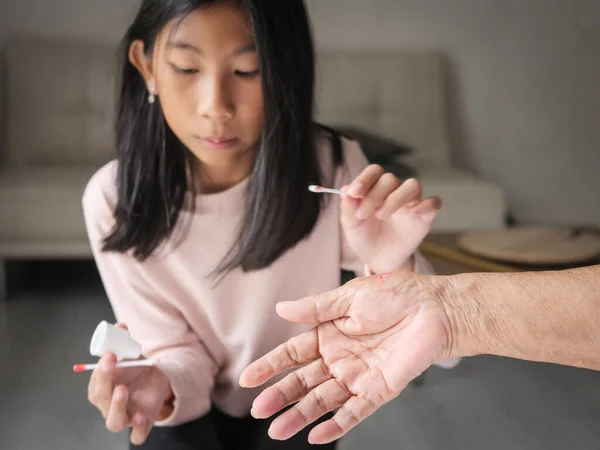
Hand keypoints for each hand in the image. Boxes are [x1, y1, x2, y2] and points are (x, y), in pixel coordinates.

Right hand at [87, 324, 172, 444]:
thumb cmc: (136, 369)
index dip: (99, 371)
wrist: (157, 381)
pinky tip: (140, 415)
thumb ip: (123, 341)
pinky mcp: (141, 425)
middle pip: (101, 400)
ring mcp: (124, 417)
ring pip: (113, 422)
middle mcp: (109, 405)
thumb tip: (120, 326)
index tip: (109, 354)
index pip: (94, 384)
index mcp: (102, 389)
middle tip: (111, 362)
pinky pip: (137, 435)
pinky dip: (137, 428)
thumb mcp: (131, 353)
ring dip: (116, 406)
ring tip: (122, 390)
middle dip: (105, 381)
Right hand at [239, 271, 452, 444]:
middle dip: (280, 395)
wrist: (435, 307)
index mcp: (329, 334)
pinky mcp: (379, 390)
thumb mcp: (349, 296)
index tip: (248, 379)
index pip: (292, 353)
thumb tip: (280, 309)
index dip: (270, 365)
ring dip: (301, 415)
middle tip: (259, 409)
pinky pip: (355, 411)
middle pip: (303, 381)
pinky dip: (336, 425)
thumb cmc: (396, 295)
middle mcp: (339, 358)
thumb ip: (315, 308)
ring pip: (323, 400)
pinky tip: (316, 435)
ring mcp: (357, 376)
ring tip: (277, 430)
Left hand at [341, 165, 440, 273]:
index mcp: (375, 188)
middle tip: (363, 214)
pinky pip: (433, 203)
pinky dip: (426, 205)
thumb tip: (345, 190)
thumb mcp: (351, 225)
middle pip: (391, 179)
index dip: (365, 179)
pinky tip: (414, 213)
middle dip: (375, 195)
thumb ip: (348, 208)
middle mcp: (394, 191)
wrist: (378, 260)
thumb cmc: (364, 237)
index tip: (355, 192)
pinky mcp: (424, 217)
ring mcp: (411, 203)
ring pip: (413, 185)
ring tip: (381, 215)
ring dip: (397, 197)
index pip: (374, 172)